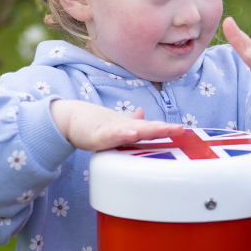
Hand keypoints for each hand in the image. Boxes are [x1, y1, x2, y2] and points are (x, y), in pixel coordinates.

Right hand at [50, 99, 184, 151]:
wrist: (69, 119)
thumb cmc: (93, 123)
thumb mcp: (116, 124)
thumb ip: (131, 121)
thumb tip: (143, 114)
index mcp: (129, 128)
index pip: (151, 128)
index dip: (166, 128)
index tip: (182, 129)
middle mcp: (124, 128)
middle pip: (147, 129)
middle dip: (163, 129)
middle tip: (179, 129)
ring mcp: (112, 131)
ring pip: (134, 131)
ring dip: (149, 130)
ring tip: (164, 130)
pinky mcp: (98, 136)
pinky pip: (113, 136)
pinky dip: (123, 134)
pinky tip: (132, 133)